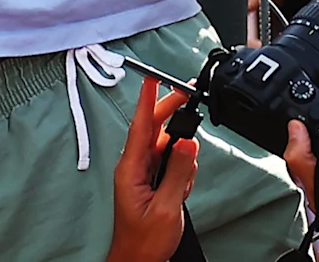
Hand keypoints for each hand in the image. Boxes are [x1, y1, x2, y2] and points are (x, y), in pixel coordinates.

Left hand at [108, 78, 198, 261]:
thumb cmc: (144, 242)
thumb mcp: (167, 207)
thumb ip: (179, 173)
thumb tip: (188, 142)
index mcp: (130, 170)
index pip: (140, 126)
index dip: (146, 100)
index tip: (151, 77)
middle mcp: (134, 167)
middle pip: (154, 128)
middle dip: (171, 111)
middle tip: (189, 93)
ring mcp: (142, 174)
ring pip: (166, 145)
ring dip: (182, 153)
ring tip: (183, 181)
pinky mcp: (151, 181)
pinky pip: (170, 161)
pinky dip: (182, 168)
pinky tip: (183, 186)